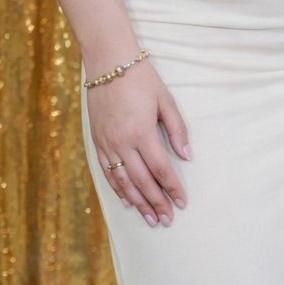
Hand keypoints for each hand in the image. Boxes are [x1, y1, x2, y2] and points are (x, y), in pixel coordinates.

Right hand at [88, 60, 189, 227]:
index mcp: (142, 132)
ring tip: (150, 219)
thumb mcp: (165, 100)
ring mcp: (107, 144)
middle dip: (156, 202)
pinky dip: (118, 189)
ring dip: (138, 202)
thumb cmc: (141, 79)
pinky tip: (128, 201)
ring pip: (123, 182)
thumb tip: (186, 156)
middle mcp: (122, 142)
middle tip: (167, 220)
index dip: (172, 188)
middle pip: (142, 181)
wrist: (108, 63)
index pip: (161, 169)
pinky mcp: (97, 142)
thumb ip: (176, 130)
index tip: (182, 203)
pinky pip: (108, 172)